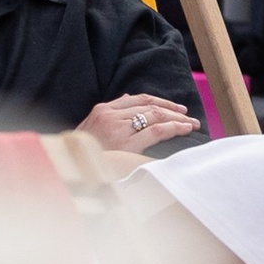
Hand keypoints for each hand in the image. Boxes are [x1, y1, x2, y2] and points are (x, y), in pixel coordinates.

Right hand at [79, 92, 201, 157]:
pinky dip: (173, 128)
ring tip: (191, 125)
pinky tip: (183, 130)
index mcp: (103, 109)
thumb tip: (128, 97)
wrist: (72, 166)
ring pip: (156, 117)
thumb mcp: (91, 125)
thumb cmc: (84, 150)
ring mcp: (119, 128)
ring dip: (177, 120)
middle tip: (189, 117)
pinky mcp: (126, 144)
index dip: (160, 102)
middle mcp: (111, 115)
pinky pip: (156, 131)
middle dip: (173, 111)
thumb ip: (110, 112)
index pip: (138, 99)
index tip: (176, 108)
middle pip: (150, 107)